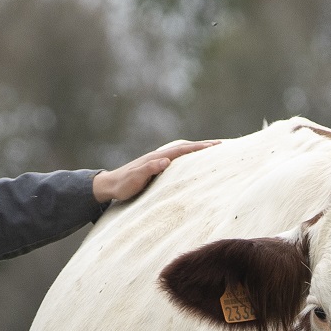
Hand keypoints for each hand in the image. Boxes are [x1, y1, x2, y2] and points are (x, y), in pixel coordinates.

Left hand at [91, 139, 215, 204]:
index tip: (215, 146)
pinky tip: (193, 160)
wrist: (110, 185)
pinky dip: (188, 156)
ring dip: (197, 150)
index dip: (199, 148)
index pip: (182, 150)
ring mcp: (158, 160)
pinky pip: (177, 159)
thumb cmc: (123, 185)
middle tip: (221, 145)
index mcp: (157, 158)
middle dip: (203, 146)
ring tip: (212, 150)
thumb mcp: (135, 179)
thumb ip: (148, 169)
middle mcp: (159, 156)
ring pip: (182, 152)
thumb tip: (165, 161)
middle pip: (185, 147)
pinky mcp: (157, 166)